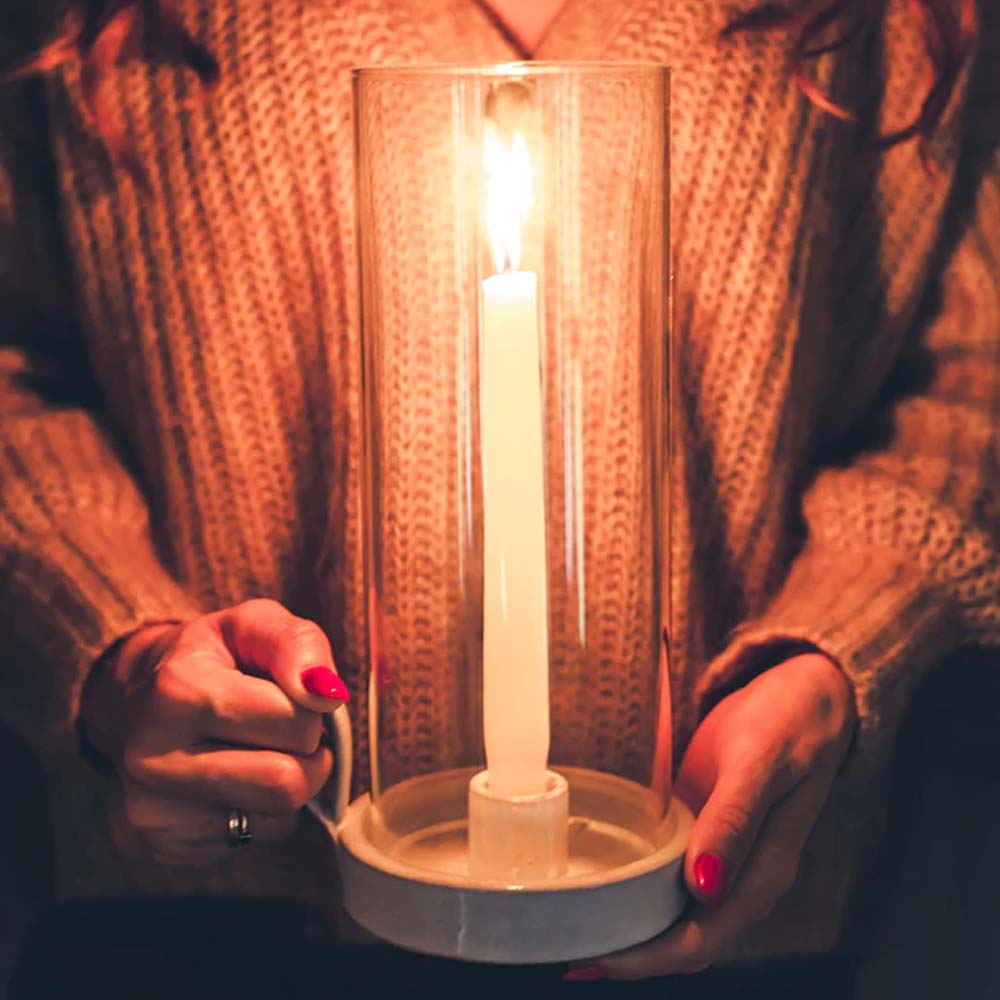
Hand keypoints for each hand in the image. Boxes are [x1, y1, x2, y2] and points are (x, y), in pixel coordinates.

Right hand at [80, 599, 349, 865]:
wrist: (144, 695)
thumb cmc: (216, 656)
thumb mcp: (256, 624)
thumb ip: (300, 645)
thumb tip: (327, 694)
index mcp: (176, 691)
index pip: (294, 722)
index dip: (310, 709)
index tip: (289, 695)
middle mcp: (151, 757)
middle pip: (285, 782)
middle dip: (308, 754)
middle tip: (289, 731)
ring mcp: (152, 810)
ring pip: (276, 819)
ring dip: (291, 785)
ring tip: (264, 751)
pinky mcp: (165, 845)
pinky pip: (255, 841)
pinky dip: (263, 813)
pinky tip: (237, 778)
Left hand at [568, 652, 855, 980]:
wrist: (807, 693)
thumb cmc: (788, 722)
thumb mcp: (761, 761)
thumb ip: (735, 820)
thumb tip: (706, 887)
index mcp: (763, 873)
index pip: (700, 941)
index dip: (647, 958)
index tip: (595, 959)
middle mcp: (743, 878)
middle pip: (682, 940)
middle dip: (628, 953)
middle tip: (567, 949)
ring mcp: (723, 858)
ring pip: (674, 914)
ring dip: (629, 927)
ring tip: (574, 927)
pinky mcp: (705, 833)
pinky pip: (670, 877)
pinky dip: (637, 889)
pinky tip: (603, 882)